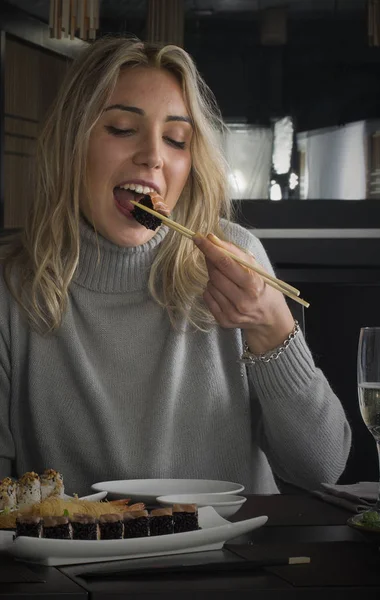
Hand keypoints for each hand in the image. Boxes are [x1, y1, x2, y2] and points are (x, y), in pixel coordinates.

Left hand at [193, 233, 294, 353]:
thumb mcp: (257, 268)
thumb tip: (212, 239)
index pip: (225, 263)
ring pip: (210, 285)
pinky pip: (207, 297)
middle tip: (214, 256)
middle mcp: (242, 300)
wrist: (271, 318)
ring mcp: (232, 313)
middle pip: (215, 274)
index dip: (209, 249)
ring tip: (227, 279)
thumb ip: (236, 253)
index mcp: (253, 284)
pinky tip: (223, 291)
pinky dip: (212, 290)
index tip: (198, 238)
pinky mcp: (224, 321)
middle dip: (211, 261)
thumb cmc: (265, 289)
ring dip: (213, 277)